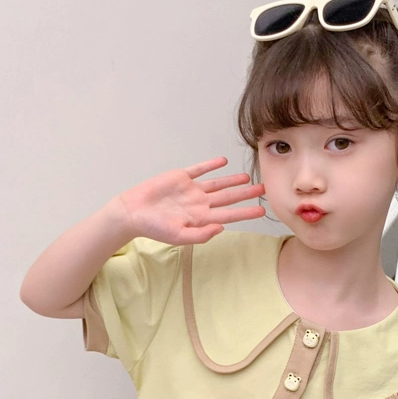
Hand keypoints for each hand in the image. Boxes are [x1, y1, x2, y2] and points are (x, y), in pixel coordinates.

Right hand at [117, 156, 265, 244]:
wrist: (133, 212)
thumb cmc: (154, 228)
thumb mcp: (179, 237)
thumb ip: (201, 234)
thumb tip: (222, 228)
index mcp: (201, 219)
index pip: (229, 215)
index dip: (245, 213)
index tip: (261, 211)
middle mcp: (200, 204)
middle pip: (228, 198)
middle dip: (246, 195)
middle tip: (264, 190)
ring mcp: (191, 190)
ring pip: (217, 184)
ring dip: (233, 181)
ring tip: (248, 178)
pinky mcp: (181, 178)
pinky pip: (199, 170)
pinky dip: (211, 165)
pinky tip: (223, 161)